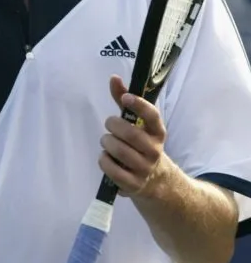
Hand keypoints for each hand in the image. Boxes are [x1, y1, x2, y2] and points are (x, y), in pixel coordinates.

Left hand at [98, 75, 174, 197]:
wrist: (154, 180)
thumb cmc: (139, 144)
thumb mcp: (135, 123)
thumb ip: (124, 100)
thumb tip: (114, 78)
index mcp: (157, 133)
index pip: (153, 116)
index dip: (139, 105)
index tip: (125, 98)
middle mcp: (154, 150)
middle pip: (130, 134)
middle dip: (113, 125)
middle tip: (109, 125)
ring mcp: (145, 168)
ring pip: (119, 150)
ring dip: (107, 143)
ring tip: (108, 142)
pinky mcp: (133, 184)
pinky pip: (111, 168)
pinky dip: (103, 160)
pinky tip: (107, 158)